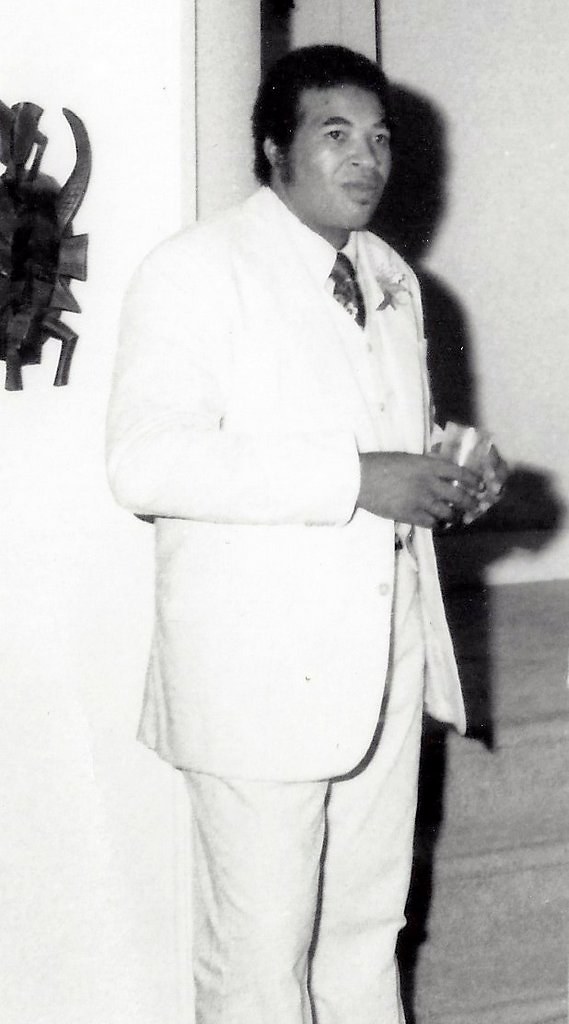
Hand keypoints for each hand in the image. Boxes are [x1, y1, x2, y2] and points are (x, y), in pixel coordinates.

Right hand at [357, 451, 483, 528]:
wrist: (360, 478)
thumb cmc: (380, 464)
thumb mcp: (407, 458)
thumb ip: (425, 464)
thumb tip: (440, 468)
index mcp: (428, 465)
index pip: (460, 473)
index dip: (473, 481)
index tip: (479, 486)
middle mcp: (429, 483)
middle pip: (459, 496)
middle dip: (470, 503)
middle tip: (474, 507)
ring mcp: (420, 500)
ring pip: (447, 513)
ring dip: (454, 516)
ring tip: (455, 518)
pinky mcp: (410, 515)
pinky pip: (431, 523)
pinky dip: (438, 524)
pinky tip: (438, 524)